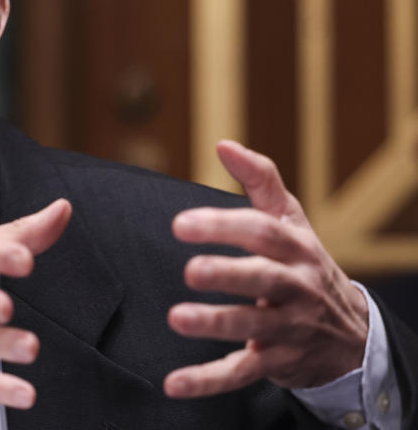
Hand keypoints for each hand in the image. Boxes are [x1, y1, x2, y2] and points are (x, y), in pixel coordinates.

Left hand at [164, 140, 368, 397]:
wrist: (353, 333)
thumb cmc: (304, 264)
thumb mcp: (291, 220)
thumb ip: (259, 180)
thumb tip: (223, 143)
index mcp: (295, 248)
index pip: (262, 233)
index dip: (224, 226)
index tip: (181, 224)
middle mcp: (296, 287)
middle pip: (264, 279)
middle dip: (228, 274)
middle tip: (190, 271)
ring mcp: (288, 328)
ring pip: (253, 326)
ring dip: (215, 324)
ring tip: (177, 318)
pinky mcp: (277, 363)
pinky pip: (241, 373)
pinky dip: (208, 380)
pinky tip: (175, 384)